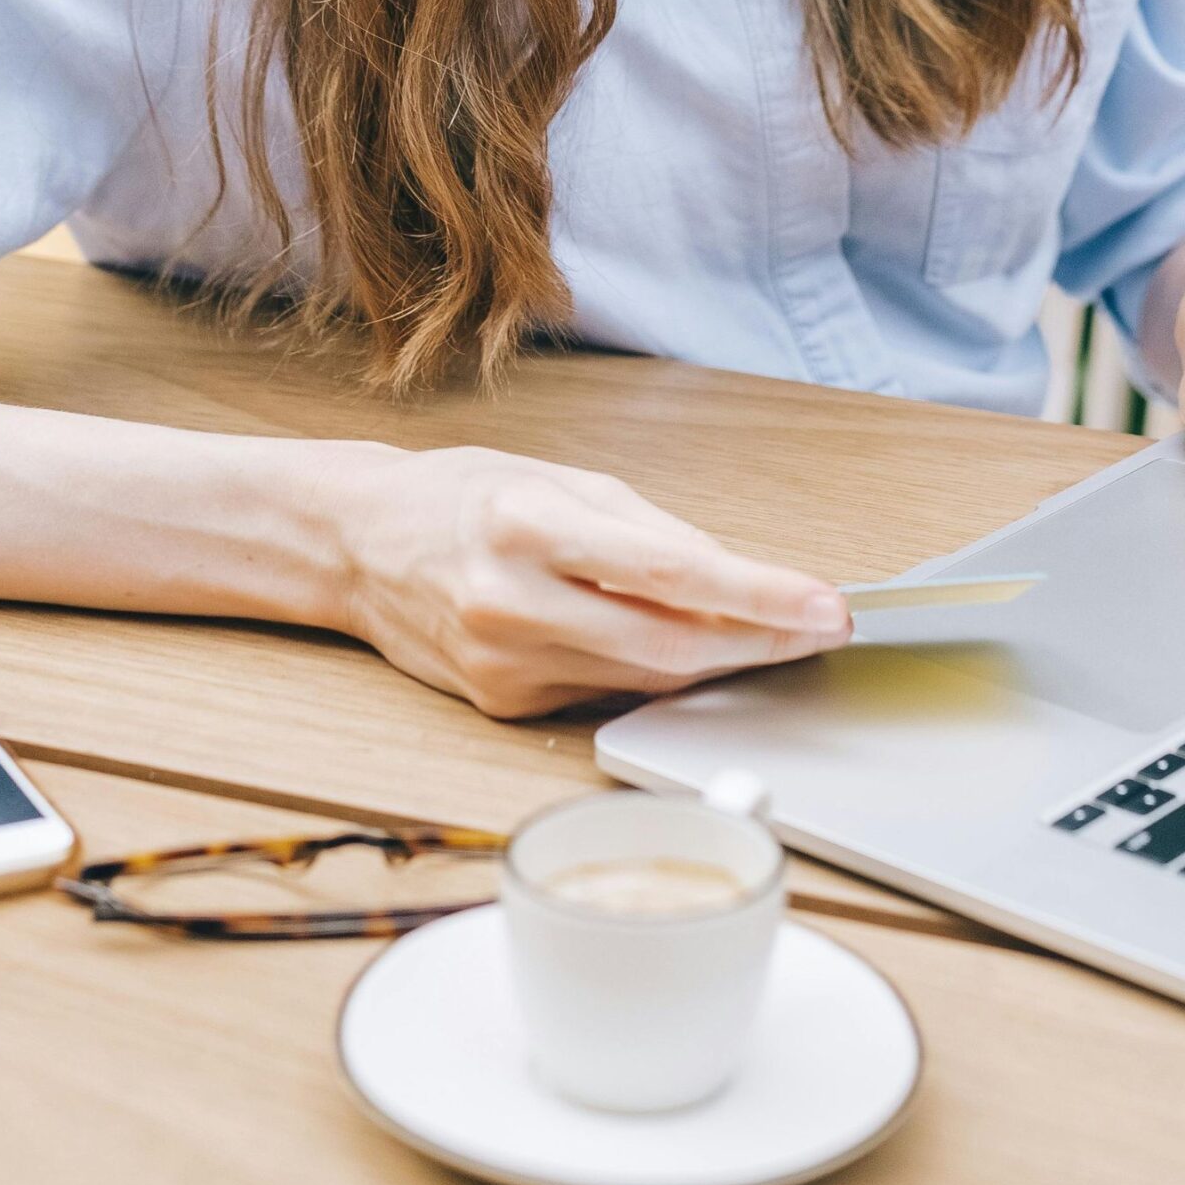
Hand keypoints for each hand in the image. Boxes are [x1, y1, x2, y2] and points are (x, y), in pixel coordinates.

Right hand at [323, 446, 851, 718]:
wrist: (359, 546)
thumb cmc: (465, 497)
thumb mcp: (563, 480)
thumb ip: (652, 532)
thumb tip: (737, 579)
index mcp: (526, 526)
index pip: (670, 576)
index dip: (760, 599)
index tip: (825, 609)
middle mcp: (511, 603)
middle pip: (668, 646)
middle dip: (760, 642)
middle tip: (820, 630)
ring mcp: (505, 664)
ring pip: (646, 680)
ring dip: (718, 661)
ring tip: (767, 633)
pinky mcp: (506, 703)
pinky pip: (608, 694)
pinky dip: (653, 673)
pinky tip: (675, 646)